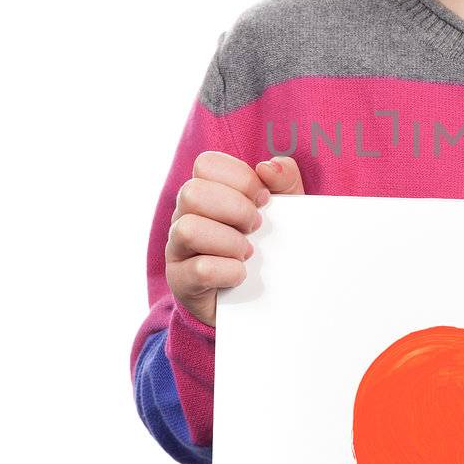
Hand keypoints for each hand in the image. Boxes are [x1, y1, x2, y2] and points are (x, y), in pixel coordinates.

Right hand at [166, 151, 304, 326]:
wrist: (259, 298)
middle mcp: (185, 215)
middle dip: (235, 209)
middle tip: (255, 227)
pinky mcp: (181, 281)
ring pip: (188, 230)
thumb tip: (267, 167)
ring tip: (247, 252)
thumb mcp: (286, 209)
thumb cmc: (267, 245)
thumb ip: (284, 180)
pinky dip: (228, 271)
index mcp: (206, 191)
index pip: (206, 164)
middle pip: (191, 192)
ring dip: (229, 241)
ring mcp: (178, 248)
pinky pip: (199, 270)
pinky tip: (240, 275)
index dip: (240, 178)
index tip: (264, 199)